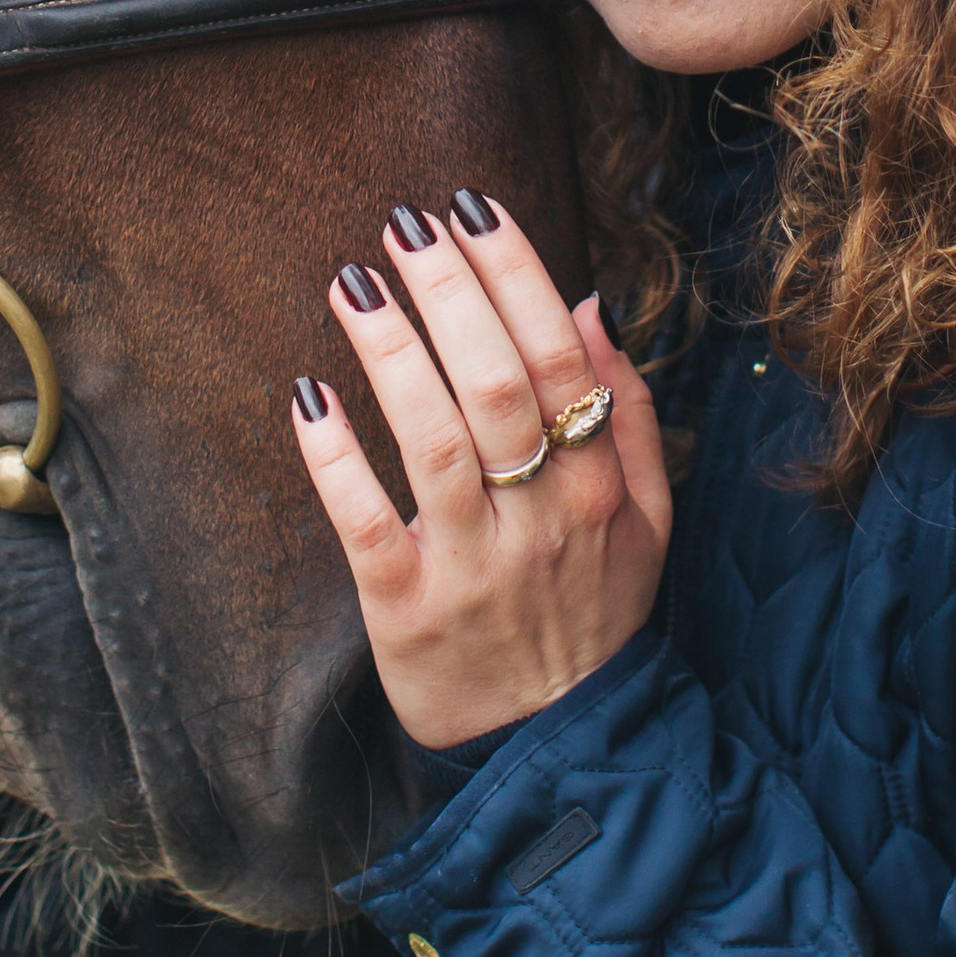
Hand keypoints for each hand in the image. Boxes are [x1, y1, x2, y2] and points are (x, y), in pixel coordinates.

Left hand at [292, 195, 671, 752]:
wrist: (555, 747)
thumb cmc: (595, 614)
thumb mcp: (648, 519)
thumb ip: (629, 411)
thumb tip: (589, 305)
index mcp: (597, 485)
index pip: (557, 356)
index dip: (513, 274)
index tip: (470, 209)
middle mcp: (538, 518)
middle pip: (494, 384)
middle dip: (448, 293)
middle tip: (404, 224)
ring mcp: (470, 564)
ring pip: (429, 439)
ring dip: (389, 353)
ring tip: (352, 282)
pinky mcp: (404, 609)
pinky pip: (363, 523)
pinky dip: (334, 458)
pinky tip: (308, 395)